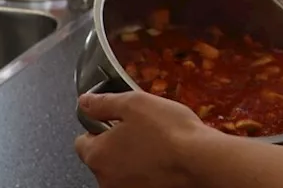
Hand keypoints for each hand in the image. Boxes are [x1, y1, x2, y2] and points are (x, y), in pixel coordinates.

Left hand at [74, 92, 211, 186]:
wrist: (200, 161)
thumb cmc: (168, 131)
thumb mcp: (134, 103)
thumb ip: (104, 103)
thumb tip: (85, 102)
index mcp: (97, 154)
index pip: (82, 142)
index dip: (98, 127)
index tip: (116, 121)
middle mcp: (105, 179)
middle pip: (102, 158)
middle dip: (117, 144)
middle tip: (142, 130)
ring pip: (121, 171)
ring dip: (132, 160)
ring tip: (157, 146)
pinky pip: (139, 180)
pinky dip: (147, 172)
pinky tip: (163, 161)